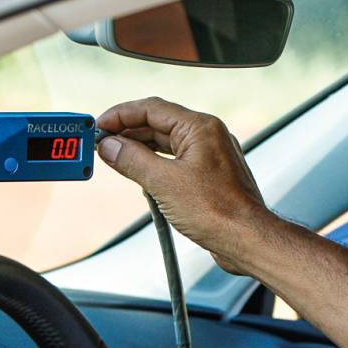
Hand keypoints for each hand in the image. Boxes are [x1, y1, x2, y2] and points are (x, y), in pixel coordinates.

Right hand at [96, 97, 270, 272]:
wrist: (247, 239)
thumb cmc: (218, 212)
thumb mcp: (164, 183)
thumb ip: (133, 160)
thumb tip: (110, 146)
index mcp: (200, 127)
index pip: (152, 108)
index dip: (121, 115)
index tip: (100, 125)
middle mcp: (208, 136)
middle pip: (158, 123)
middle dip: (127, 131)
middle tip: (102, 143)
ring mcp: (210, 155)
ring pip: (166, 142)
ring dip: (139, 148)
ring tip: (114, 157)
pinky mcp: (209, 175)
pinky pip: (176, 160)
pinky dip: (155, 164)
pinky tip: (139, 173)